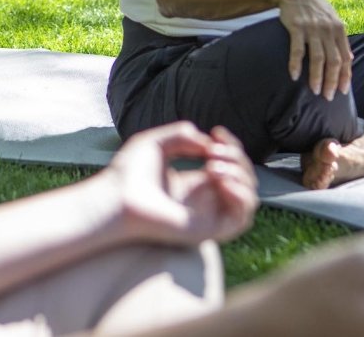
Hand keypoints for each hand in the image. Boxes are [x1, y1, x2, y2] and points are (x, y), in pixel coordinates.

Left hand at [103, 122, 257, 245]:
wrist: (115, 199)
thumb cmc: (128, 174)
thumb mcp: (157, 143)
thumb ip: (183, 135)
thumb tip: (208, 144)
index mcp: (193, 184)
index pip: (229, 165)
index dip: (231, 145)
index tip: (217, 131)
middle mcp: (205, 202)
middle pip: (243, 178)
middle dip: (236, 157)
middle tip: (213, 151)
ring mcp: (208, 217)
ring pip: (249, 198)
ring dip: (241, 175)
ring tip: (214, 166)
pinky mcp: (209, 232)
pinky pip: (242, 218)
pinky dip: (241, 195)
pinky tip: (220, 179)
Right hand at [276, 0, 352, 99]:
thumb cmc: (314, 7)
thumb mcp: (332, 19)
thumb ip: (341, 39)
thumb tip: (350, 58)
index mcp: (339, 29)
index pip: (345, 57)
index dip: (345, 76)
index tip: (342, 91)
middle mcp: (328, 30)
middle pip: (333, 61)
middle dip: (331, 81)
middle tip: (328, 96)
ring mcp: (312, 28)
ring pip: (318, 58)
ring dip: (316, 77)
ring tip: (314, 90)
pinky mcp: (296, 27)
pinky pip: (297, 50)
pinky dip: (296, 64)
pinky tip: (294, 76)